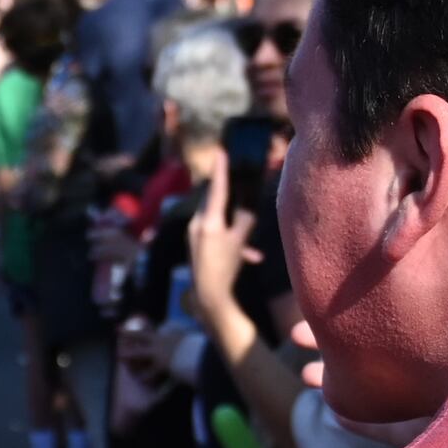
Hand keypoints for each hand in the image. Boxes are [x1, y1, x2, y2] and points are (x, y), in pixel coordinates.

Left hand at [186, 158, 259, 359]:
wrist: (209, 296)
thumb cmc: (225, 267)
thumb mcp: (239, 242)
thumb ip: (245, 222)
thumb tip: (248, 211)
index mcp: (208, 221)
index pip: (217, 189)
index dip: (221, 170)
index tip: (220, 152)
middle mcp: (197, 225)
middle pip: (215, 203)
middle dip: (228, 196)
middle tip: (236, 182)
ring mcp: (195, 236)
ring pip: (218, 222)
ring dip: (235, 226)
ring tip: (249, 238)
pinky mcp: (197, 247)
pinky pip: (216, 237)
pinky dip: (232, 242)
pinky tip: (252, 256)